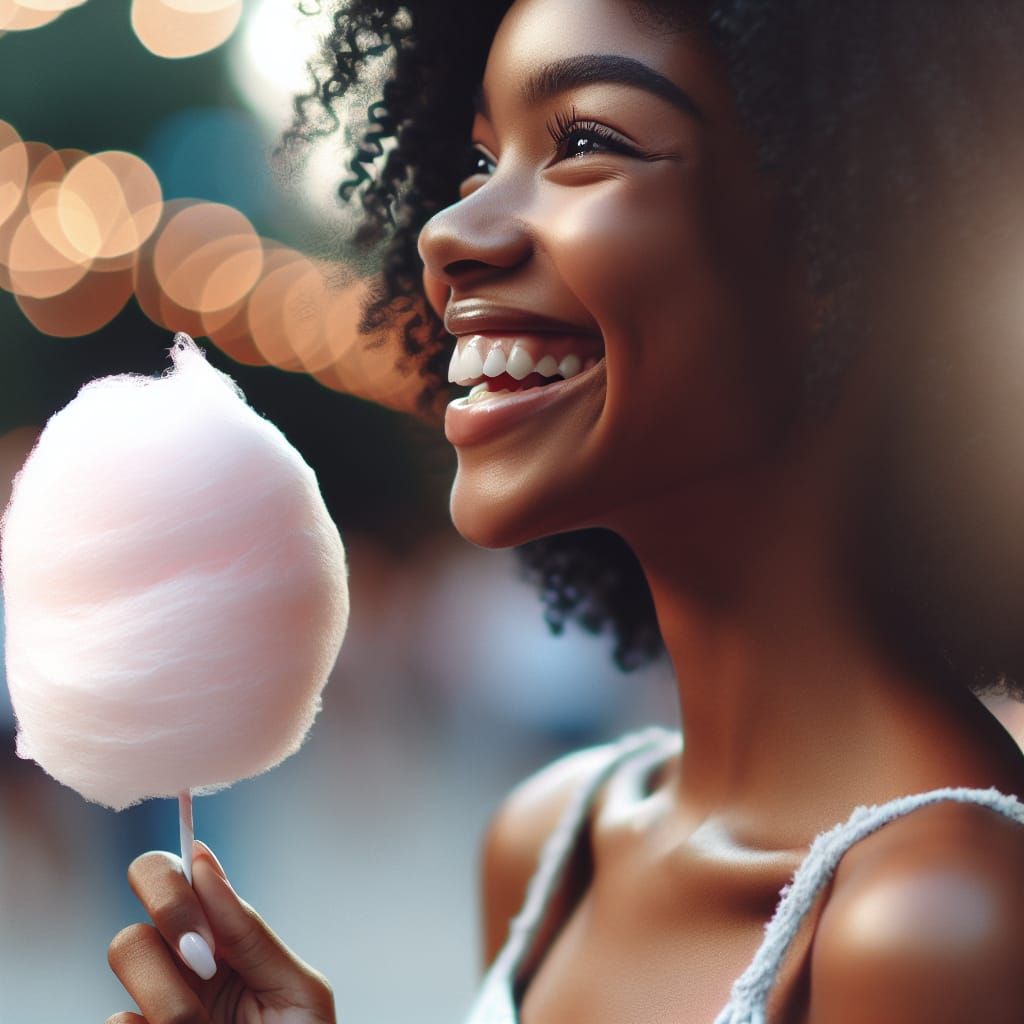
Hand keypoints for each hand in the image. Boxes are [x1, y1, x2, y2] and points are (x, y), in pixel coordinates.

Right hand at [106, 840, 334, 1023]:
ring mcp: (152, 1006)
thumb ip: (251, 933)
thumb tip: (204, 859)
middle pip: (142, 895)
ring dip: (171, 998)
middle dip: (169, 914)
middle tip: (204, 960)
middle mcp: (183, 963)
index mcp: (227, 939)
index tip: (203, 913)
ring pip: (126, 952)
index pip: (181, 874)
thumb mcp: (296, 992)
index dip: (177, 880)